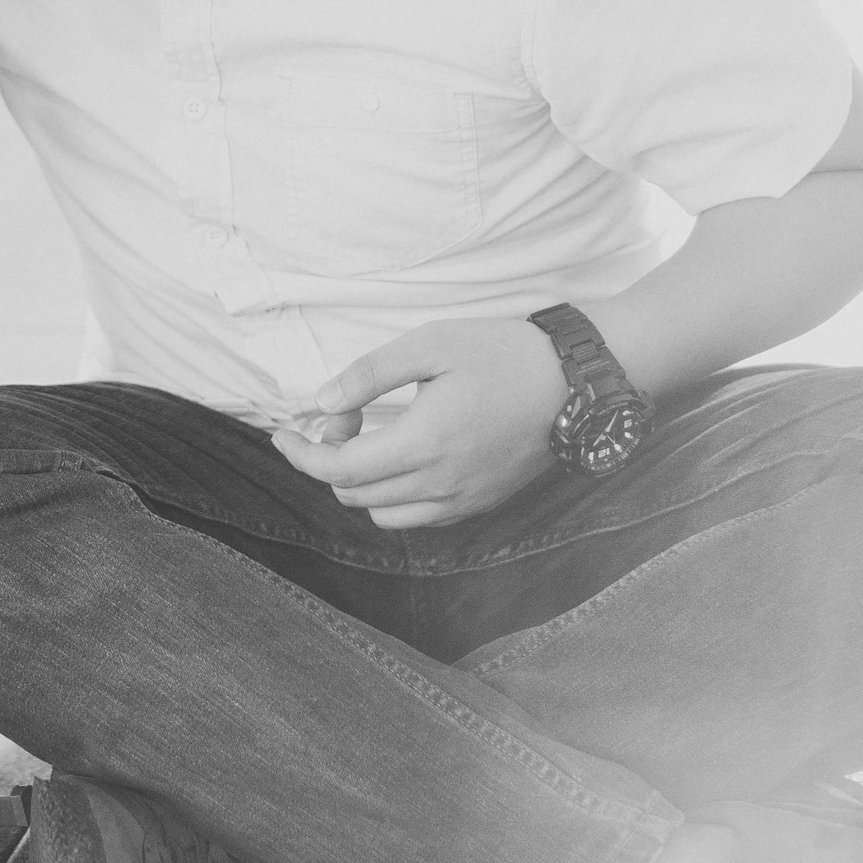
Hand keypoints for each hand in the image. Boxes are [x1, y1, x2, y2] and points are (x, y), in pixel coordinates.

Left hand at [269, 318, 569, 527]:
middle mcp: (441, 484)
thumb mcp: (431, 344)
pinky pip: (420, 518)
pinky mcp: (481, 503)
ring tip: (372, 436)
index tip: (284, 432)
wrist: (578, 381)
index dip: (301, 454)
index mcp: (424, 444)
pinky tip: (404, 456)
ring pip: (384, 514)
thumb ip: (368, 375)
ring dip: (361, 483)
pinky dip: (395, 497)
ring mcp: (463, 500)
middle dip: (330, 459)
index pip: (339, 471)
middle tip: (343, 414)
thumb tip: (320, 401)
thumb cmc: (505, 354)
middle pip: (355, 496)